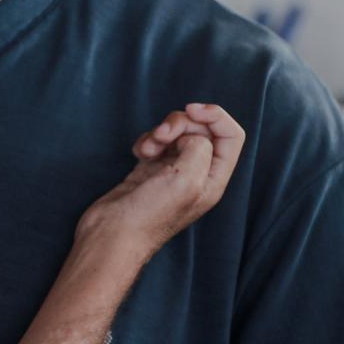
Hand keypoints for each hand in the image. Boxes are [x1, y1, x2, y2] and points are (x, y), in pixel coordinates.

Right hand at [77, 102, 244, 258]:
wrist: (112, 234)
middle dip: (181, 123)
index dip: (215, 115)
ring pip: (177, 132)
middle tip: (162, 135)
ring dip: (160, 131)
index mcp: (214, 178)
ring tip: (148, 149)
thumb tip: (191, 136)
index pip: (231, 135)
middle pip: (202, 128)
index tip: (192, 110)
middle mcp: (197, 173)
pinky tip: (139, 154)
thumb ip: (200, 147)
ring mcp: (173, 171)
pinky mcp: (150, 169)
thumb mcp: (186, 179)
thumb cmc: (150, 214)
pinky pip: (155, 141)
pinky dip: (146, 140)